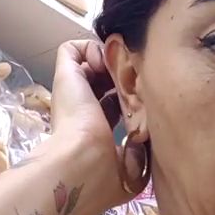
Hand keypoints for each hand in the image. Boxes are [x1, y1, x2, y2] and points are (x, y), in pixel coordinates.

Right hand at [45, 39, 146, 207]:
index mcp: (95, 128)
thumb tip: (151, 143)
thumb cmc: (107, 166)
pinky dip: (90, 48)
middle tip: (136, 75)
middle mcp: (82, 107)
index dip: (128, 95)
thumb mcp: (132, 163)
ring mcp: (71, 90)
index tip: (145, 94)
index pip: (112, 103)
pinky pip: (73, 48)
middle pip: (104, 80)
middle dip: (121, 73)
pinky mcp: (64, 73)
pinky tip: (103, 63)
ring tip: (120, 68)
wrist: (83, 160)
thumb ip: (140, 151)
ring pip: (90, 61)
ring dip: (107, 58)